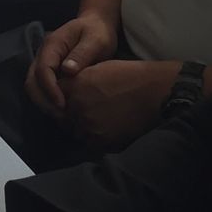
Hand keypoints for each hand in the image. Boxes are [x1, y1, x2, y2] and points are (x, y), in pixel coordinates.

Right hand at [25, 11, 120, 115]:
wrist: (96, 26)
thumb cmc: (98, 32)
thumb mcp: (95, 40)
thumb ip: (82, 54)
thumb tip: (67, 70)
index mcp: (52, 45)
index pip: (43, 69)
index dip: (50, 89)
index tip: (63, 104)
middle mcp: (43, 54)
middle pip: (32, 81)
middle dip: (43, 100)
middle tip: (62, 116)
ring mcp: (44, 63)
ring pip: (34, 87)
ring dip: (44, 103)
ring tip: (63, 117)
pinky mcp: (49, 72)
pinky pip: (42, 89)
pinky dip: (49, 102)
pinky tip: (64, 111)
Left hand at [61, 59, 176, 150]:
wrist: (155, 92)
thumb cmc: (131, 76)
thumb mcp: (99, 68)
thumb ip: (80, 79)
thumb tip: (69, 88)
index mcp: (77, 86)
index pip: (57, 96)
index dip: (63, 98)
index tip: (70, 100)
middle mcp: (79, 106)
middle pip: (64, 116)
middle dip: (71, 115)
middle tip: (87, 113)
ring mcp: (90, 125)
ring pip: (76, 131)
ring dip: (83, 129)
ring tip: (98, 122)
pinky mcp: (102, 140)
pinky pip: (90, 144)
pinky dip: (95, 139)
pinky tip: (106, 131)